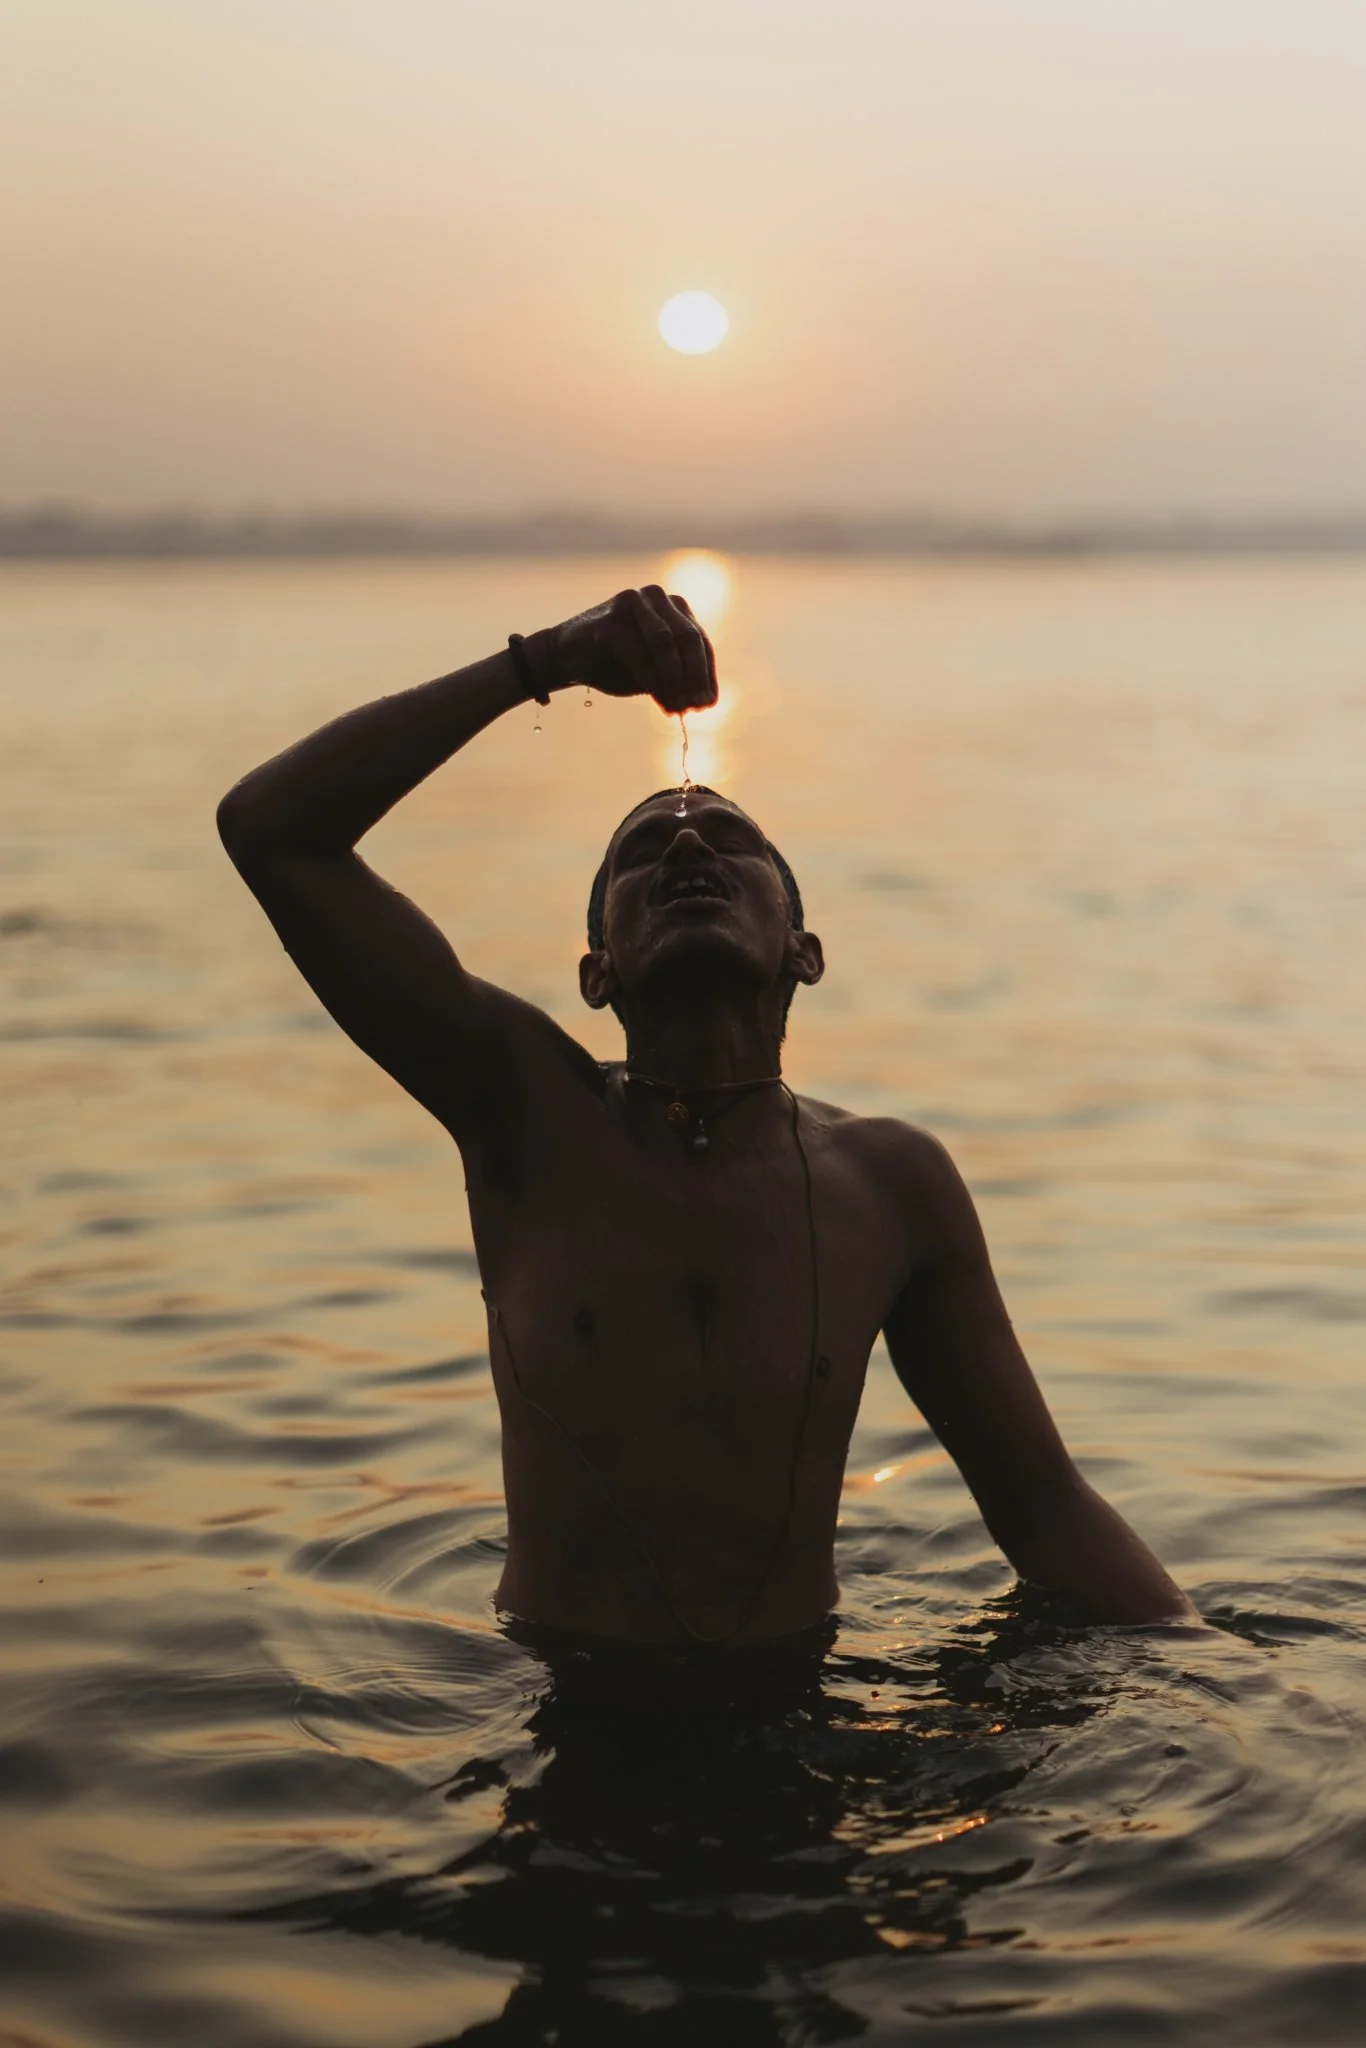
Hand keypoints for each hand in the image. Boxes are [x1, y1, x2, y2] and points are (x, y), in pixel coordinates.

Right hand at [546, 586, 717, 712]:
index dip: (707, 675)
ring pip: (664, 642)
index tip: (708, 705)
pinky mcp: (609, 618)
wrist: (566, 657)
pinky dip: (649, 676)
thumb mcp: (653, 675)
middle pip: (687, 638)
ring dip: (673, 678)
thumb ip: (676, 682)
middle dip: (694, 676)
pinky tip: (656, 697)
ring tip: (678, 707)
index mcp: (674, 607)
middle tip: (696, 707)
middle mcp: (656, 597)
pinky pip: (635, 650)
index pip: (700, 642)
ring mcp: (632, 602)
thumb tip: (702, 703)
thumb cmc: (615, 665)